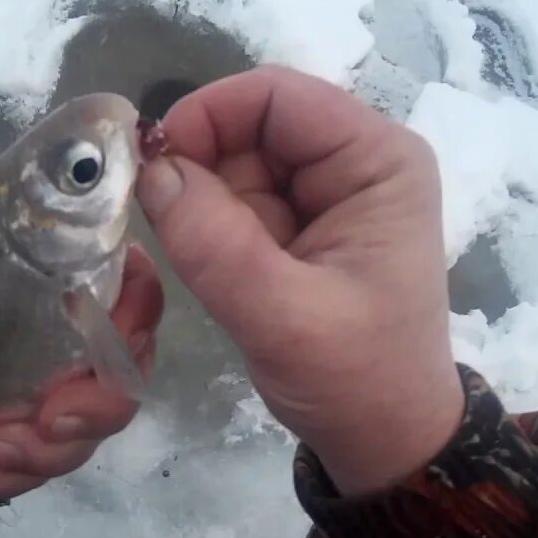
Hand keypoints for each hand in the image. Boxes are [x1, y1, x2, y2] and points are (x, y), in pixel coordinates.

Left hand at [0, 234, 162, 498]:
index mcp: (21, 265)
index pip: (114, 273)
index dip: (135, 308)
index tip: (102, 347)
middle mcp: (41, 324)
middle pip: (120, 364)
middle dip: (96, 404)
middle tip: (41, 423)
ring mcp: (29, 382)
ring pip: (90, 423)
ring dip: (52, 448)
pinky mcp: (10, 431)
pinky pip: (43, 461)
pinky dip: (13, 473)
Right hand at [136, 65, 462, 495]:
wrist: (386, 441)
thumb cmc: (355, 379)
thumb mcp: (282, 317)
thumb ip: (213, 243)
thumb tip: (151, 171)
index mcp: (378, 162)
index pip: (279, 96)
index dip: (208, 114)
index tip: (152, 166)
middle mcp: (356, 163)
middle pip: (252, 125)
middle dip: (200, 166)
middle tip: (162, 225)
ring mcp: (327, 197)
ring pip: (235, 164)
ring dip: (202, 204)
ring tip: (199, 263)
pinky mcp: (301, 229)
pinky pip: (237, 203)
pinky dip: (210, 228)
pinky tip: (213, 271)